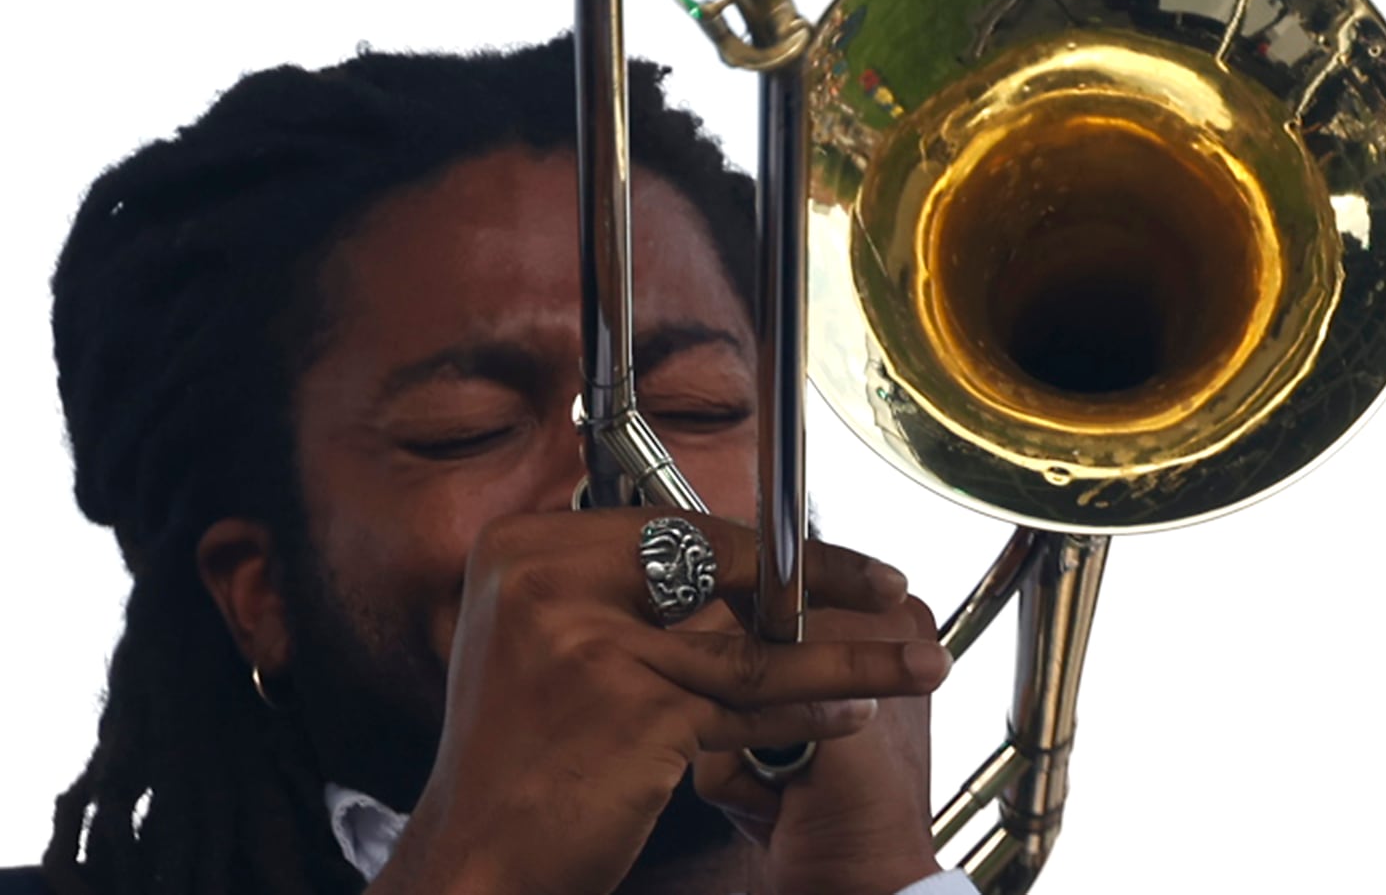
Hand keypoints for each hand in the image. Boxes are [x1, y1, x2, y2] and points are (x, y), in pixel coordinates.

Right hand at [366, 509, 950, 894]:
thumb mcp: (544, 644)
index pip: (668, 526)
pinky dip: (804, 714)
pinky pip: (744, 707)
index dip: (757, 543)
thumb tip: (726, 558)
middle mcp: (547, 580)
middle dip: (820, 577)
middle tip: (888, 587)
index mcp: (524, 550)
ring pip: (748, 644)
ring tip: (909, 658)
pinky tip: (848, 716)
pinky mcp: (633, 707)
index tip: (812, 552)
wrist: (476, 860)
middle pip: (717, 566)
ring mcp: (588, 641)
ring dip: (845, 655)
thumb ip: (615, 592)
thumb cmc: (516, 761)